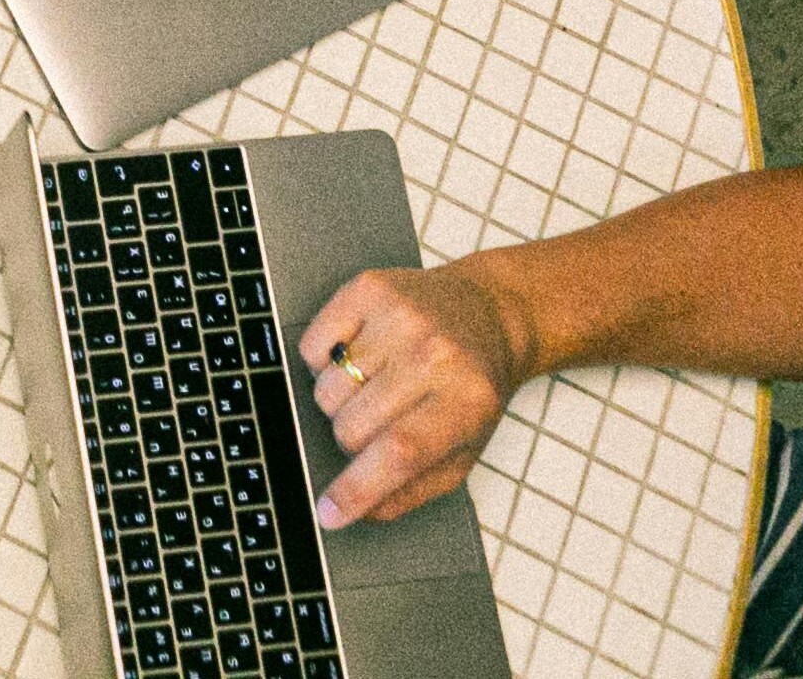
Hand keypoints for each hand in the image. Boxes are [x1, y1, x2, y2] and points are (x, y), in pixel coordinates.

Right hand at [296, 261, 535, 526]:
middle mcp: (434, 354)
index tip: (328, 512)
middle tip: (380, 422)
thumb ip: (413, 489)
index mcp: (466, 401)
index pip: (398, 452)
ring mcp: (400, 316)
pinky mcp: (369, 288)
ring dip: (339, 402)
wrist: (491, 312)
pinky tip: (355, 356)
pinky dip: (322, 362)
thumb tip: (357, 512)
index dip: (356, 488)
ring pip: (326, 391)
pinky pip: (311, 347)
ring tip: (373, 386)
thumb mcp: (465, 449)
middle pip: (351, 426)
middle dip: (353, 440)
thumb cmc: (474, 387)